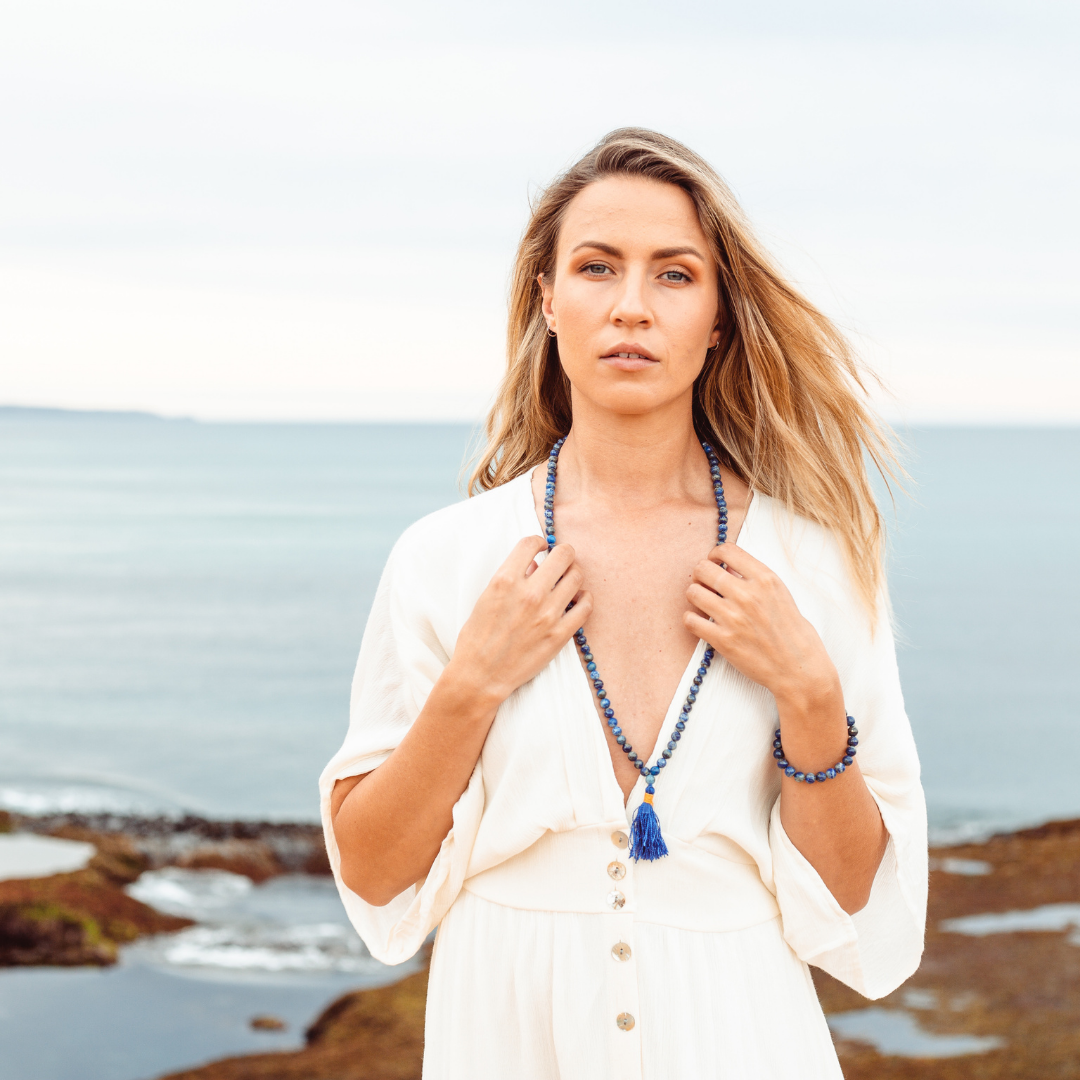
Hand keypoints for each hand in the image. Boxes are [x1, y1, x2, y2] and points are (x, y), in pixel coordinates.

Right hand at [448, 536, 591, 707]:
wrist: (481, 676)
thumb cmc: (477, 637)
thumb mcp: (486, 599)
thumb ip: (511, 577)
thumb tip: (535, 563)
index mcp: (504, 580)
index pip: (532, 542)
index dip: (539, 542)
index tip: (541, 548)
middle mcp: (529, 593)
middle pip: (563, 554)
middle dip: (563, 553)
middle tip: (560, 560)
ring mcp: (547, 614)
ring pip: (577, 577)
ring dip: (573, 574)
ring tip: (567, 580)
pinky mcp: (560, 634)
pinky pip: (586, 606)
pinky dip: (584, 598)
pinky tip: (577, 599)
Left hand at [684, 543, 838, 707]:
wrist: (800, 670)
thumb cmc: (794, 633)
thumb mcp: (781, 596)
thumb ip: (755, 580)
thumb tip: (726, 569)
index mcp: (766, 579)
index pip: (727, 550)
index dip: (715, 555)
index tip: (715, 564)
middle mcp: (747, 595)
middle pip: (703, 568)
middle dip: (701, 575)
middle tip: (707, 585)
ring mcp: (733, 617)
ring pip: (693, 592)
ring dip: (695, 596)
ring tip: (704, 604)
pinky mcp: (723, 640)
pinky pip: (690, 620)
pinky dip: (691, 619)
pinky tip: (701, 622)